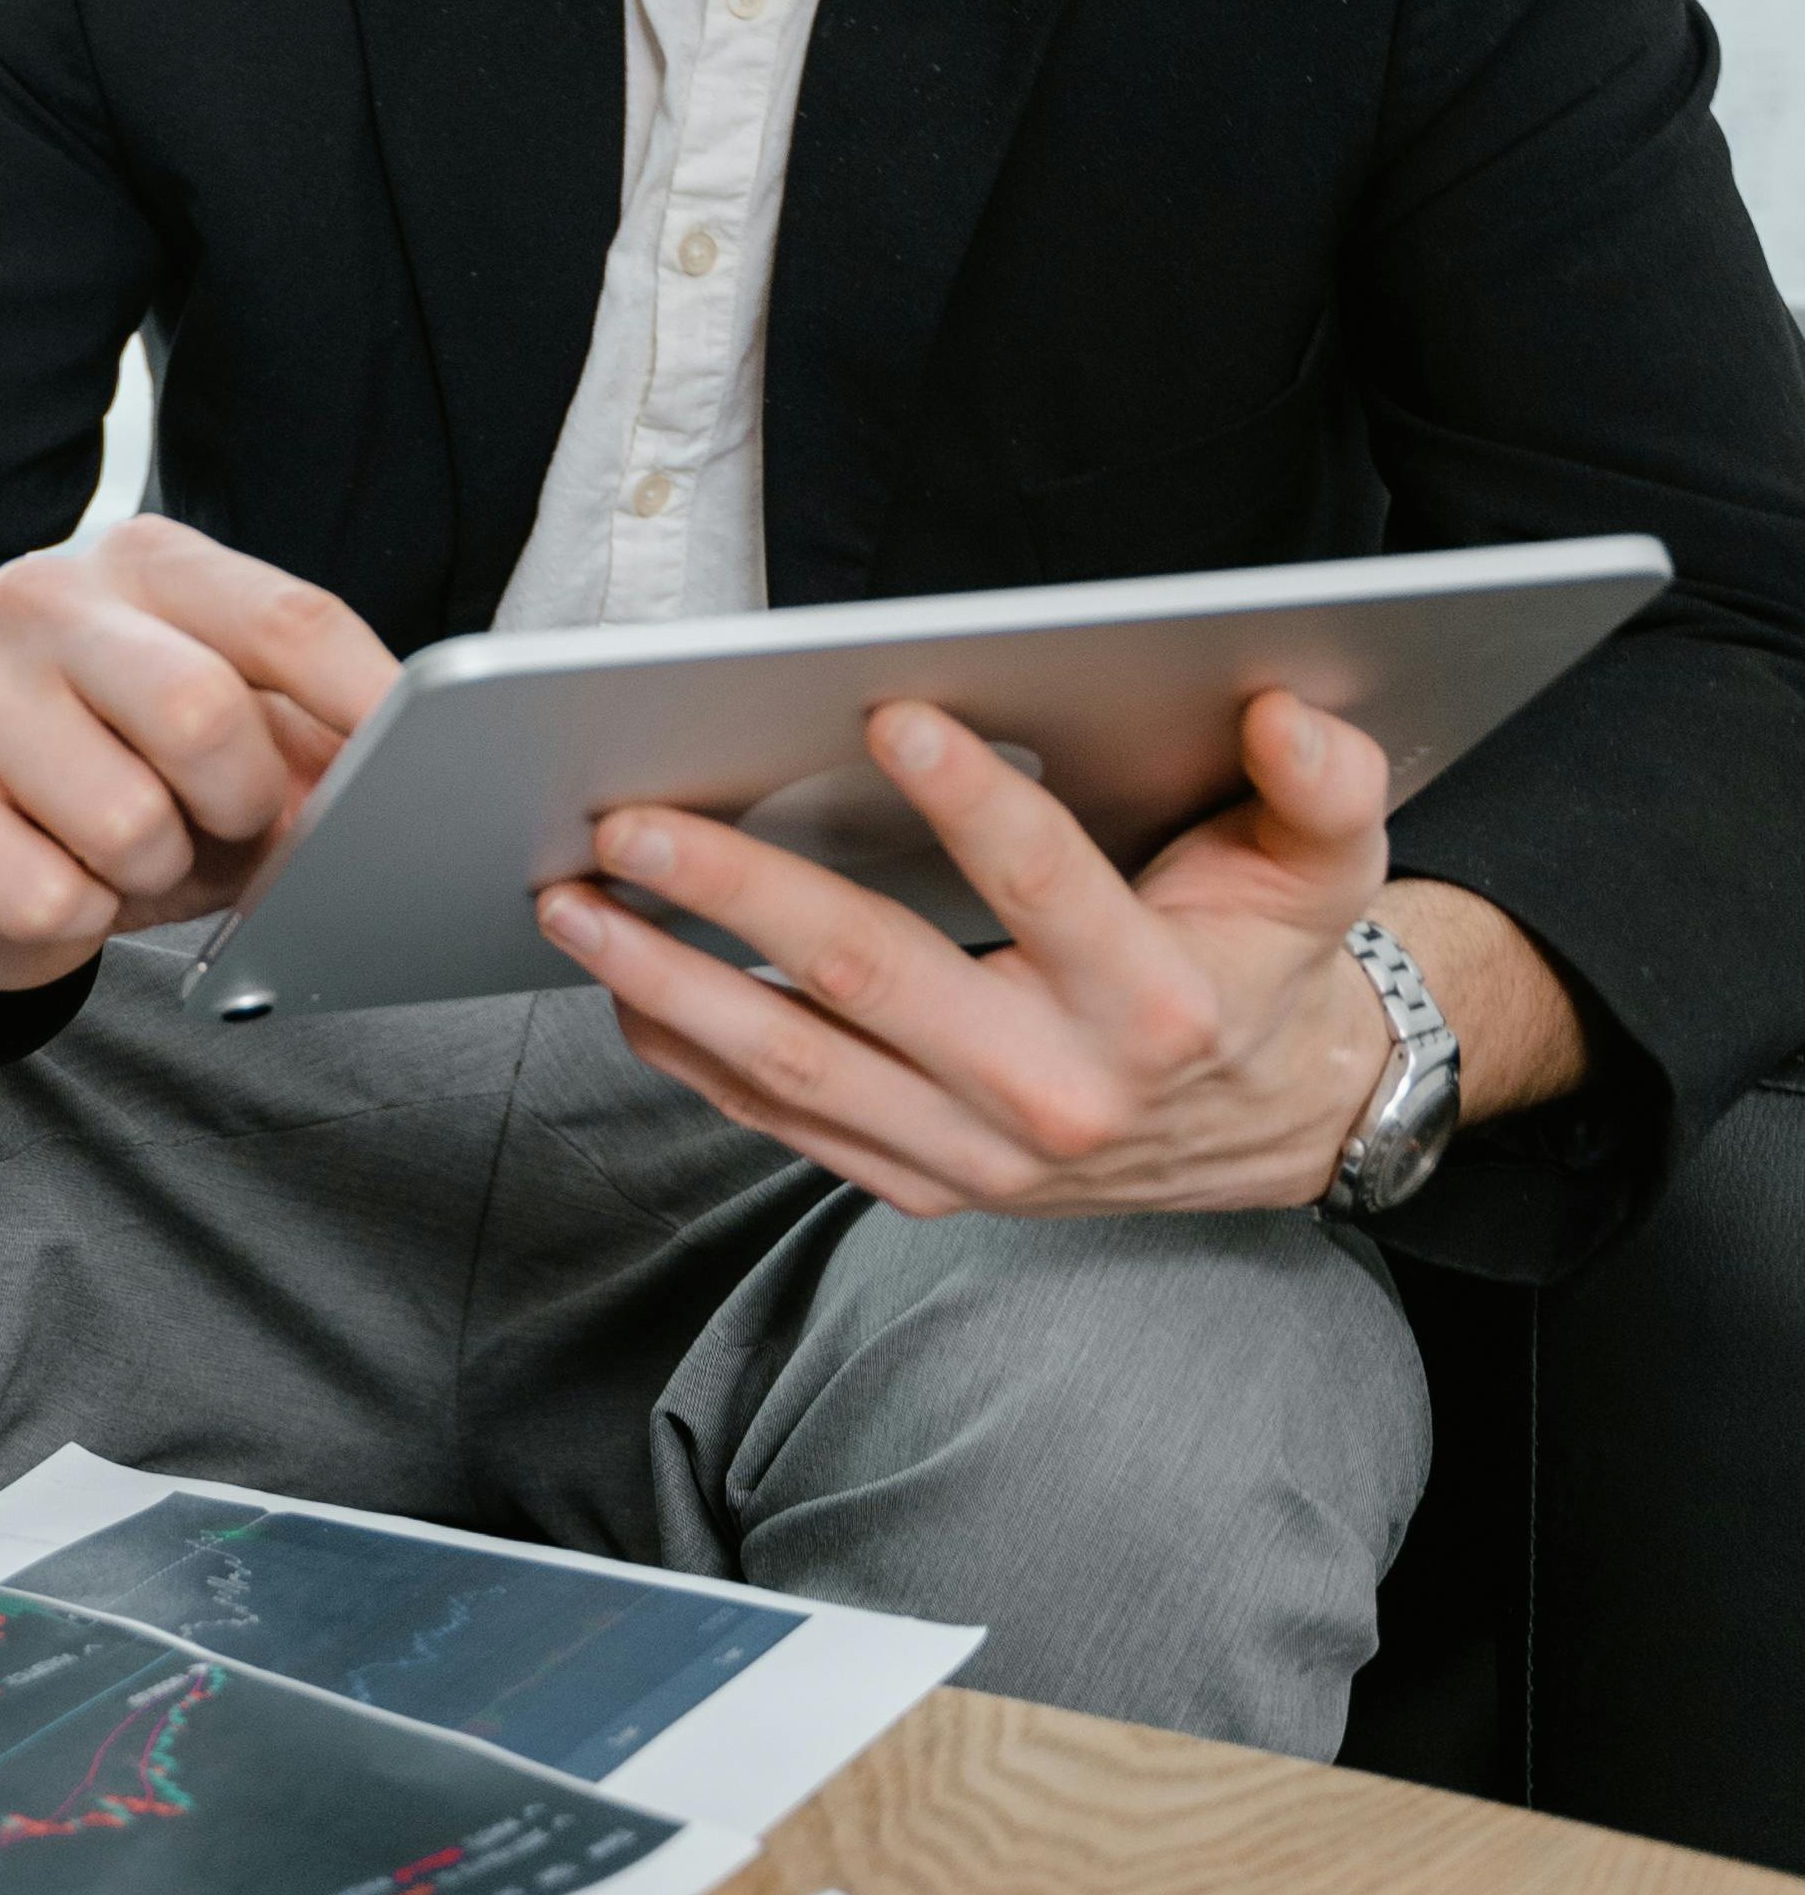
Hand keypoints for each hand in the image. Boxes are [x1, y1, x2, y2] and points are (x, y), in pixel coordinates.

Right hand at [0, 515, 400, 991]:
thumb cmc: (119, 775)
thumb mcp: (231, 740)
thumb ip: (314, 736)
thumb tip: (400, 781)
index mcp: (144, 562)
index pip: (289, 621)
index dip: (369, 708)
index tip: (421, 769)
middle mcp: (42, 598)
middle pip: (202, 712)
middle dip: (239, 804)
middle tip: (220, 824)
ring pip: (126, 822)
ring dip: (152, 872)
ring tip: (123, 851)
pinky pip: (51, 899)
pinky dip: (77, 921)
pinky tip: (51, 881)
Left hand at [532, 688, 1399, 1217]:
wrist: (1269, 1123)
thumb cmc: (1264, 963)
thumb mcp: (1324, 873)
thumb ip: (1318, 787)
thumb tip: (1287, 708)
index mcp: (1158, 1005)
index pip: (1050, 886)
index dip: (975, 800)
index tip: (888, 710)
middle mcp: (1058, 1093)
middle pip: (869, 977)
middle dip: (736, 893)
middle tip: (630, 818)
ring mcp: (977, 1155)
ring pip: (793, 1063)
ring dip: (665, 979)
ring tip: (569, 901)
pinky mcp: (921, 1186)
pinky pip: (781, 1120)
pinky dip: (688, 1052)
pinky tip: (616, 981)